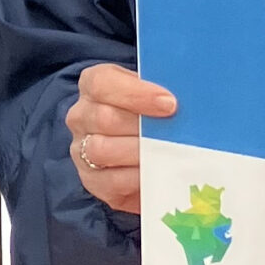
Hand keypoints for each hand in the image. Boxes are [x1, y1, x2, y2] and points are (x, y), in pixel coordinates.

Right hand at [66, 63, 176, 215]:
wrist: (142, 150)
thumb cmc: (151, 116)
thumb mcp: (154, 95)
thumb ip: (163, 95)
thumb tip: (183, 102)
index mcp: (94, 86)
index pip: (102, 83)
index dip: (136, 93)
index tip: (169, 104)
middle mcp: (81, 116)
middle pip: (104, 118)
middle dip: (143, 127)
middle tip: (175, 134)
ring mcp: (81, 150)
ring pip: (102, 150)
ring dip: (139, 153)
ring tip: (167, 154)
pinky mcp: (93, 181)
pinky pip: (110, 181)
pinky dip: (136, 178)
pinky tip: (157, 174)